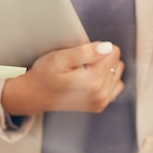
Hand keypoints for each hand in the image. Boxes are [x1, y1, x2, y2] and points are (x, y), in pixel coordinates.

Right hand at [1, 41, 124, 115]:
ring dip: (104, 68)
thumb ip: (84, 52)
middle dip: (101, 58)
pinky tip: (90, 79)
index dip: (97, 47)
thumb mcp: (60, 58)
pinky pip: (115, 84)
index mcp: (93, 82)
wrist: (35, 94)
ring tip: (83, 71)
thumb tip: (107, 48)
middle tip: (80, 63)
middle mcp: (100, 95)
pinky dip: (105, 78)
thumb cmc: (45, 74)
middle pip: (116, 62)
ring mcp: (101, 102)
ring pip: (117, 72)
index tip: (83, 53)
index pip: (113, 52)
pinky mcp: (100, 105)